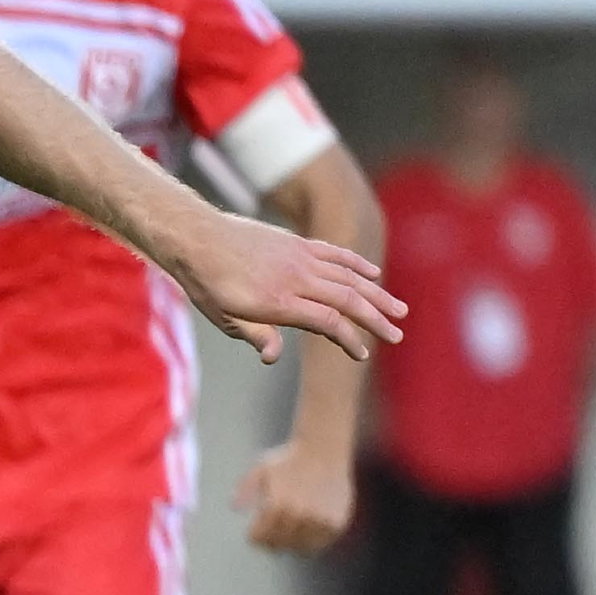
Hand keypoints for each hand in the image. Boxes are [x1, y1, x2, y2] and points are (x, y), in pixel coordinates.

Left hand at [172, 208, 403, 365]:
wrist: (197, 237)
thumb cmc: (206, 283)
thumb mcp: (223, 317)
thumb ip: (255, 335)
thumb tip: (273, 357)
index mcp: (278, 302)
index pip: (327, 323)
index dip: (348, 339)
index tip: (360, 354)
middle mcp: (296, 278)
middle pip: (347, 300)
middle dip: (375, 319)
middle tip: (397, 335)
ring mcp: (300, 257)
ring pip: (348, 276)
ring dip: (377, 293)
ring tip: (399, 310)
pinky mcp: (298, 243)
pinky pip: (335, 253)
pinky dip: (357, 264)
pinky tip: (374, 274)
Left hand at [236, 439, 355, 555]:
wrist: (324, 449)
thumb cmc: (289, 458)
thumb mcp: (262, 469)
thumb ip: (246, 488)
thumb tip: (234, 507)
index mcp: (278, 506)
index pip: (260, 537)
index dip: (255, 537)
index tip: (254, 534)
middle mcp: (300, 515)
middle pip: (279, 544)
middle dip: (271, 542)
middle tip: (270, 537)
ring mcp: (320, 521)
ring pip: (301, 548)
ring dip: (293, 543)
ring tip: (289, 534)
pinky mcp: (336, 522)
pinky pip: (321, 543)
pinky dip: (313, 542)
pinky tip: (306, 532)